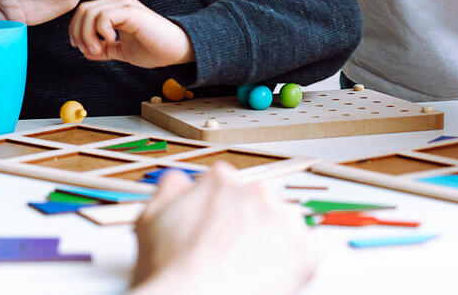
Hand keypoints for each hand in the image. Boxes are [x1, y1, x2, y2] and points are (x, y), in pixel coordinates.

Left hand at [70, 0, 193, 67]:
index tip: (80, 48)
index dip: (76, 29)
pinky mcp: (132, 12)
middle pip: (84, 10)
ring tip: (97, 49)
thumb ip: (105, 49)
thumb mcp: (123, 51)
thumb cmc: (154, 49)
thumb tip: (85, 52)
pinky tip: (110, 40)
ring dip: (87, 34)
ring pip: (91, 12)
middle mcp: (119, 2)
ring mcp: (126, 5)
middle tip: (88, 50)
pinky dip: (100, 30)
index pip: (85, 11)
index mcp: (116, 9)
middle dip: (78, 32)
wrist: (176, 50)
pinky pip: (105, 16)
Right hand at [131, 165, 316, 294]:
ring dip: (271, 239)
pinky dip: (293, 263)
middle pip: (257, 201)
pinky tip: (268, 276)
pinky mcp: (305, 252)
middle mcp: (257, 193)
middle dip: (246, 221)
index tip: (215, 227)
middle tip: (229, 251)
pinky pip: (307, 250)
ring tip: (247, 268)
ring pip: (283, 223)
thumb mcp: (150, 219)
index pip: (226, 183)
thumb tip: (179, 182)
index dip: (218, 209)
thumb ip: (170, 189)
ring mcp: (283, 221)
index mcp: (222, 181)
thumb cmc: (171, 274)